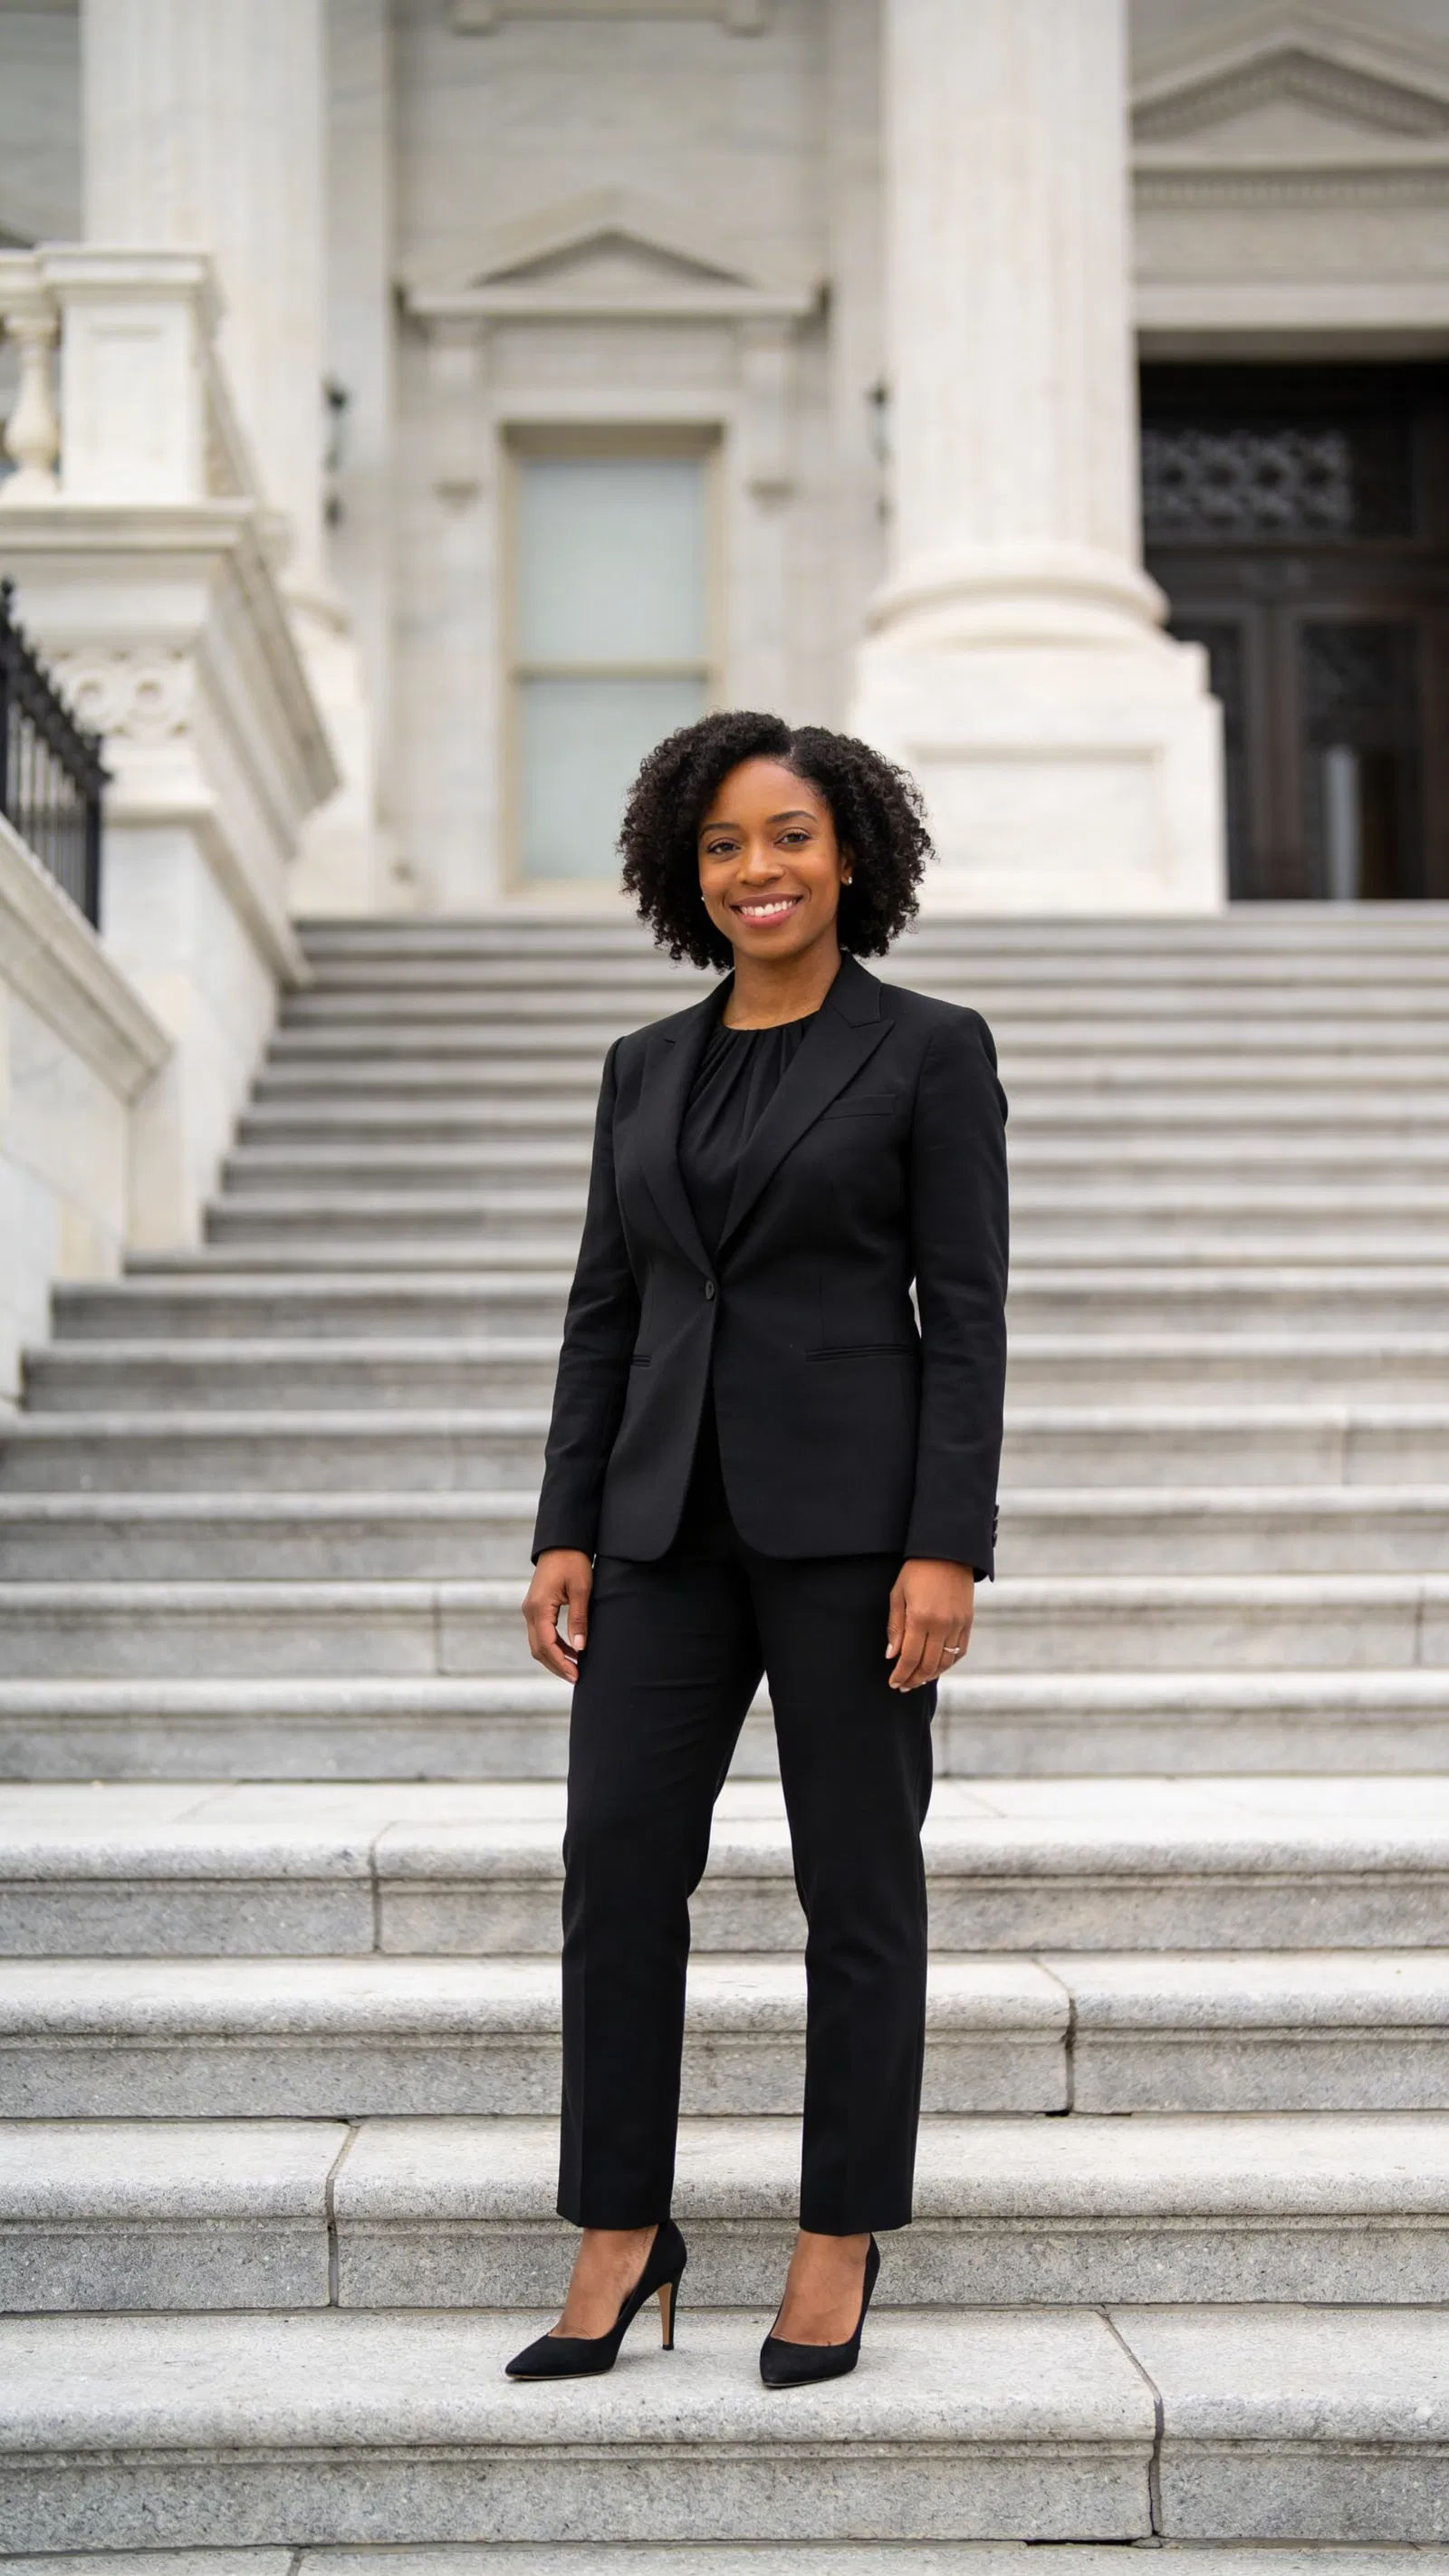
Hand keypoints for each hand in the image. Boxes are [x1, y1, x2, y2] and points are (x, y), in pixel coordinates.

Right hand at [523, 1549, 593, 1681]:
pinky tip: (569, 1651)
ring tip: (575, 1667)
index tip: (576, 1675)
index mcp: (539, 1607)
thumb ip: (578, 1619)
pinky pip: (541, 1634)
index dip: (561, 1663)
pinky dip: (553, 1646)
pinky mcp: (535, 1608)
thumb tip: (579, 1648)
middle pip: (538, 1649)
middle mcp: (530, 1611)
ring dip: (554, 1657)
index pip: (546, 1645)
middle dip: (556, 1666)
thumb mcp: (581, 1590)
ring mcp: (530, 1610)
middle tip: (576, 1677)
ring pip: (538, 1644)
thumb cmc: (573, 1562)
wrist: (561, 1542)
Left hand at [886, 1558, 974, 1689]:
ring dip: (931, 1675)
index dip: (901, 1674)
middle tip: (904, 1686)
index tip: (894, 1683)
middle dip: (914, 1679)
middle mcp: (941, 1625)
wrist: (948, 1551)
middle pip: (928, 1665)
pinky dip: (949, 1663)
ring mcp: (958, 1625)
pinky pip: (960, 1651)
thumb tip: (892, 1655)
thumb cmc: (917, 1571)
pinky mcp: (968, 1622)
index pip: (909, 1658)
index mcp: (920, 1618)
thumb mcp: (898, 1594)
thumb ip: (895, 1626)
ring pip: (946, 1662)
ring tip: (918, 1679)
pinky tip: (937, 1667)